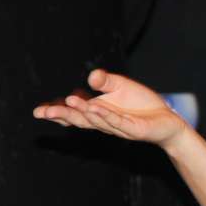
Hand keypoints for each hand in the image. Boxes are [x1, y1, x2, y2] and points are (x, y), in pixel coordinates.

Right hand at [33, 69, 187, 147]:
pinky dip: (105, 115)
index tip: (39, 111)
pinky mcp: (133, 129)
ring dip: (82, 111)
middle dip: (61, 114)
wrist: (167, 120)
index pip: (74, 113)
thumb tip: (92, 76)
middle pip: (79, 119)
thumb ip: (106, 81)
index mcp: (98, 111)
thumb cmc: (141, 105)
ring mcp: (118, 126)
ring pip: (96, 120)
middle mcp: (104, 121)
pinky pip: (117, 121)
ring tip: (69, 101)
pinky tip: (95, 108)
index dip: (57, 112)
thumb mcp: (121, 86)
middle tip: (42, 112)